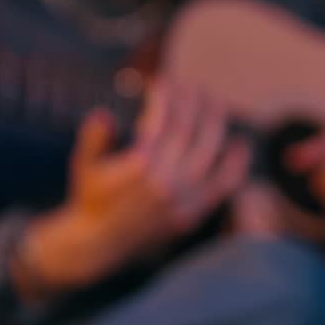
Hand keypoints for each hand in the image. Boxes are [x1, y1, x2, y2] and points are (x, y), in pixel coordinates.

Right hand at [16, 78, 251, 292]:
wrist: (99, 242)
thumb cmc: (90, 197)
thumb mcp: (84, 164)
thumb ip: (94, 138)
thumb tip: (103, 114)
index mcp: (139, 165)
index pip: (161, 119)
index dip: (164, 96)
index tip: (162, 82)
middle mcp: (164, 182)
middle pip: (187, 130)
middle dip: (190, 102)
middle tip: (192, 85)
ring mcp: (181, 199)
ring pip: (208, 151)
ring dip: (215, 123)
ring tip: (217, 102)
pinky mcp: (191, 214)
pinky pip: (222, 186)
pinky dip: (235, 165)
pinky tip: (240, 144)